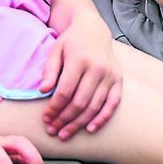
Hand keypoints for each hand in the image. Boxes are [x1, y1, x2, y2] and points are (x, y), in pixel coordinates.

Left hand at [40, 14, 121, 139]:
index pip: (66, 91)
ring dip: (79, 123)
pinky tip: (90, 129)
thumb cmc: (71, 42)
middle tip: (52, 131)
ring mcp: (110, 75)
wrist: (94, 29)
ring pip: (94, 106)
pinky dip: (102, 118)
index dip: (54, 108)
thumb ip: (49, 70)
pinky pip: (112, 104)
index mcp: (80, 59)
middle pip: (80, 102)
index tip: (45, 118)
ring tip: (65, 134)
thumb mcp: (56, 50)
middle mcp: (98, 68)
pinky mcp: (118, 80)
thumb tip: (43, 91)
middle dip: (64, 120)